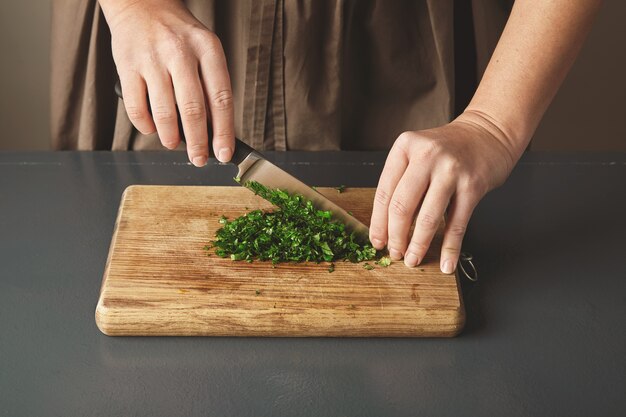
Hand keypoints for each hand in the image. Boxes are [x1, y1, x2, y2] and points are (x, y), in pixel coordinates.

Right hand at [101, 0, 234, 165]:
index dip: (223, 132)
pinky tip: (152, 127)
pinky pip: (136, 107)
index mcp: (208, 49)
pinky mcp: (126, 66)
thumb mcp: (205, 51)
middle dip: (197, 143)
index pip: (221, 99)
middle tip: (198, 159)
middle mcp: (180, 52)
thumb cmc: (179, 36)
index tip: (224, 153)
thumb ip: (211, 86)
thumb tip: (215, 131)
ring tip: (173, 143)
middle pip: (193, 110)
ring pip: (163, 113)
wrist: (143, 5)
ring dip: (170, 137)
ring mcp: (151, 59)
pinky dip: (145, 126)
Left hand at [369, 111, 516, 272]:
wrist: (488, 133)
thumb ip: (404, 183)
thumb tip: (390, 228)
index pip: (384, 192)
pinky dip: (451, 248)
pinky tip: (447, 263)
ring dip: (418, 245)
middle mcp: (426, 156)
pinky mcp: (473, 185)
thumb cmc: (449, 149)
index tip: (377, 242)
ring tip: (413, 259)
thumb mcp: (418, 155)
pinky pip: (457, 224)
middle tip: (395, 254)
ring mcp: (450, 170)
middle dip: (396, 237)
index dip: (378, 222)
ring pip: (428, 218)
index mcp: (405, 147)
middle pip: (402, 206)